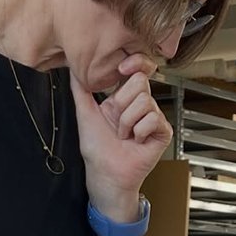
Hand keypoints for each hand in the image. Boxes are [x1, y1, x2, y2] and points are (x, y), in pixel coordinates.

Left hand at [70, 57, 172, 220]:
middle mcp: (140, 105)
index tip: (121, 68)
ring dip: (127, 122)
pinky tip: (136, 141)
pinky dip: (138, 132)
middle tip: (116, 122)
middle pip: (140, 81)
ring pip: (145, 101)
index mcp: (123, 97)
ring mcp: (153, 117)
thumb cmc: (96, 149)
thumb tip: (73, 67)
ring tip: (124, 135)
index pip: (137, 69)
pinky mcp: (162, 131)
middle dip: (122, 103)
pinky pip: (153, 118)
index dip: (135, 62)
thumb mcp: (85, 113)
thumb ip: (80, 88)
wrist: (105, 173)